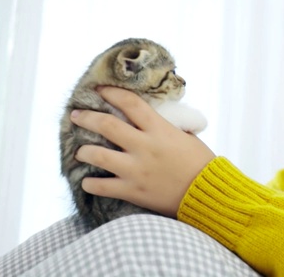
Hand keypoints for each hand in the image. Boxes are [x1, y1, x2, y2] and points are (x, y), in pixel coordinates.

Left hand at [70, 86, 215, 217]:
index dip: (111, 93)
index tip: (98, 90)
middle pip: (106, 125)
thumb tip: (149, 117)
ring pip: (97, 155)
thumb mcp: (186, 136)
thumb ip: (165, 127)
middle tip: (75, 115)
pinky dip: (91, 184)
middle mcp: (144, 146)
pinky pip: (102, 187)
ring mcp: (136, 170)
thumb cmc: (200, 163)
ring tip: (79, 151)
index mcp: (159, 129)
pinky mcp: (133, 191)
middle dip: (86, 117)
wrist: (207, 194)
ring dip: (83, 151)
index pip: (130, 103)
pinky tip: (87, 181)